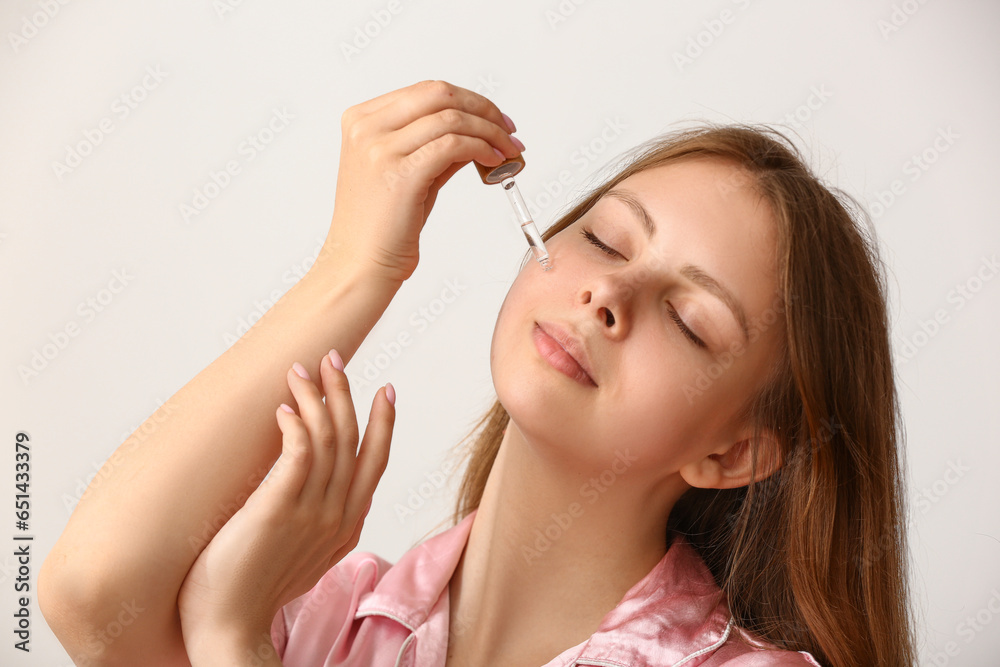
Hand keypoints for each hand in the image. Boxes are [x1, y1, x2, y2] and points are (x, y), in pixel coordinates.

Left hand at [177, 350, 394, 662]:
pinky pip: (297, 455)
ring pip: (327, 440)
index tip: (384, 391)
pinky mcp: (278, 511)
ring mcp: (310, 514)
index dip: (382, 424)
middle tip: (335, 359)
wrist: (228, 629)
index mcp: (347, 526)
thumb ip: (317, 522)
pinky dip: (295, 425)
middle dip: (347, 394)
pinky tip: (283, 407)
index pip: (374, 463)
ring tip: (300, 370)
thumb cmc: (253, 592)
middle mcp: (337, 517)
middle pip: (353, 441)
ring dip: (317, 398)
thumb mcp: (302, 554)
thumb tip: (312, 491)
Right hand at [317, 79, 523, 283]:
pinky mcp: (401, 172)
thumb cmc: (382, 227)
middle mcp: (367, 127)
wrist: (360, 265)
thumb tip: (478, 130)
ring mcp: (380, 148)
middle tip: (509, 131)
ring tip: (508, 151)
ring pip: (452, 118)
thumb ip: (436, 146)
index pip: (425, 91)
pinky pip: (454, 145)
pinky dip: (482, 149)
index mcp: (362, 119)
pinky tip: (494, 162)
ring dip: (490, 132)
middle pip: (439, 94)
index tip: (494, 119)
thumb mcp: (408, 173)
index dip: (468, 101)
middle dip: (483, 109)